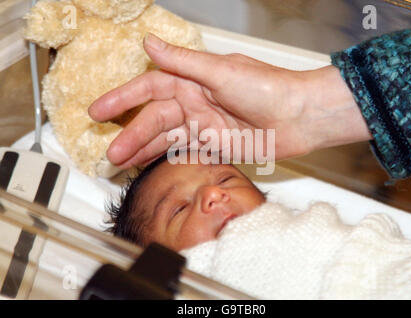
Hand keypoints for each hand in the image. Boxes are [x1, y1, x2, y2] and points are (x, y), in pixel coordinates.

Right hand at [89, 33, 370, 168]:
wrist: (299, 117)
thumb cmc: (268, 87)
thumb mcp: (220, 71)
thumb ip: (183, 62)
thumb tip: (149, 43)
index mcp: (193, 80)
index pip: (149, 89)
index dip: (122, 100)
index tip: (98, 112)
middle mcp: (195, 102)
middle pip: (154, 120)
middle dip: (131, 135)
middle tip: (109, 154)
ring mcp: (205, 125)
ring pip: (166, 139)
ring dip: (143, 151)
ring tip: (120, 164)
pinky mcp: (216, 146)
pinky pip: (185, 152)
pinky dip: (166, 159)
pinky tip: (149, 166)